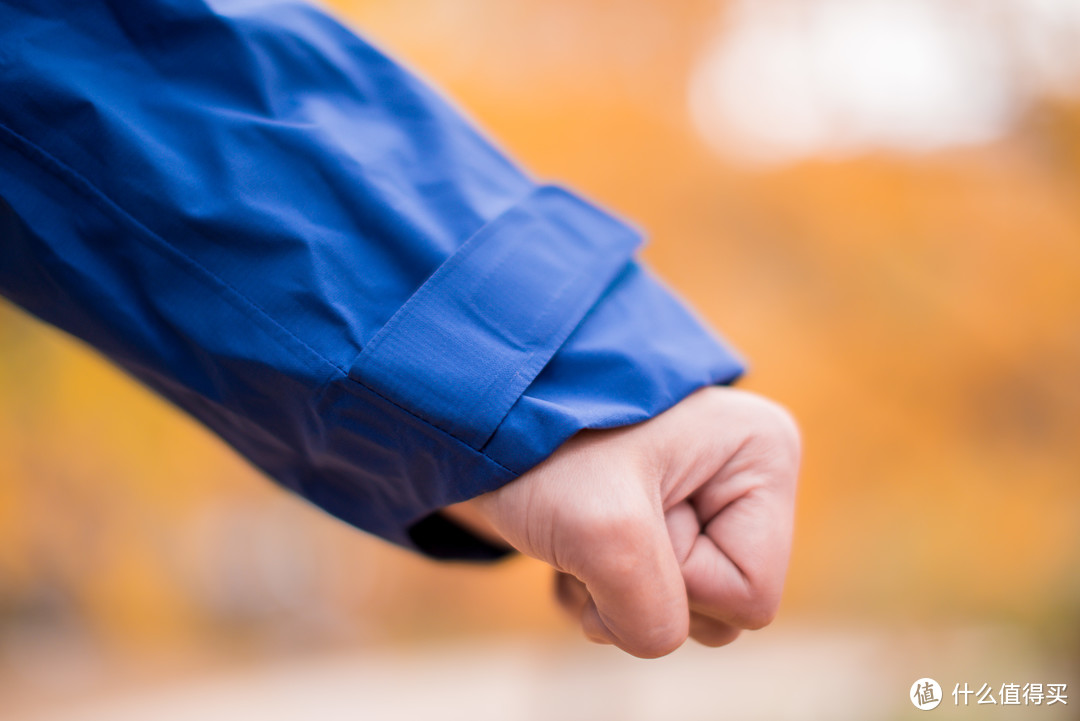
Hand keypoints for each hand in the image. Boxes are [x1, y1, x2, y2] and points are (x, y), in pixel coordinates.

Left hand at [448, 386, 799, 657]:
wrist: (473, 414)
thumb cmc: (543, 445)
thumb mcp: (603, 530)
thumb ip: (651, 613)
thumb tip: (655, 638)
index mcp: (763, 458)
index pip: (751, 596)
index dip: (680, 580)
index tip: (630, 518)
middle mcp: (740, 478)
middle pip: (719, 612)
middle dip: (640, 589)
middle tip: (595, 527)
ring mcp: (697, 501)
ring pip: (675, 613)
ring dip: (608, 592)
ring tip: (574, 532)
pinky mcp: (653, 524)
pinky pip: (640, 604)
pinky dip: (590, 589)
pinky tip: (563, 544)